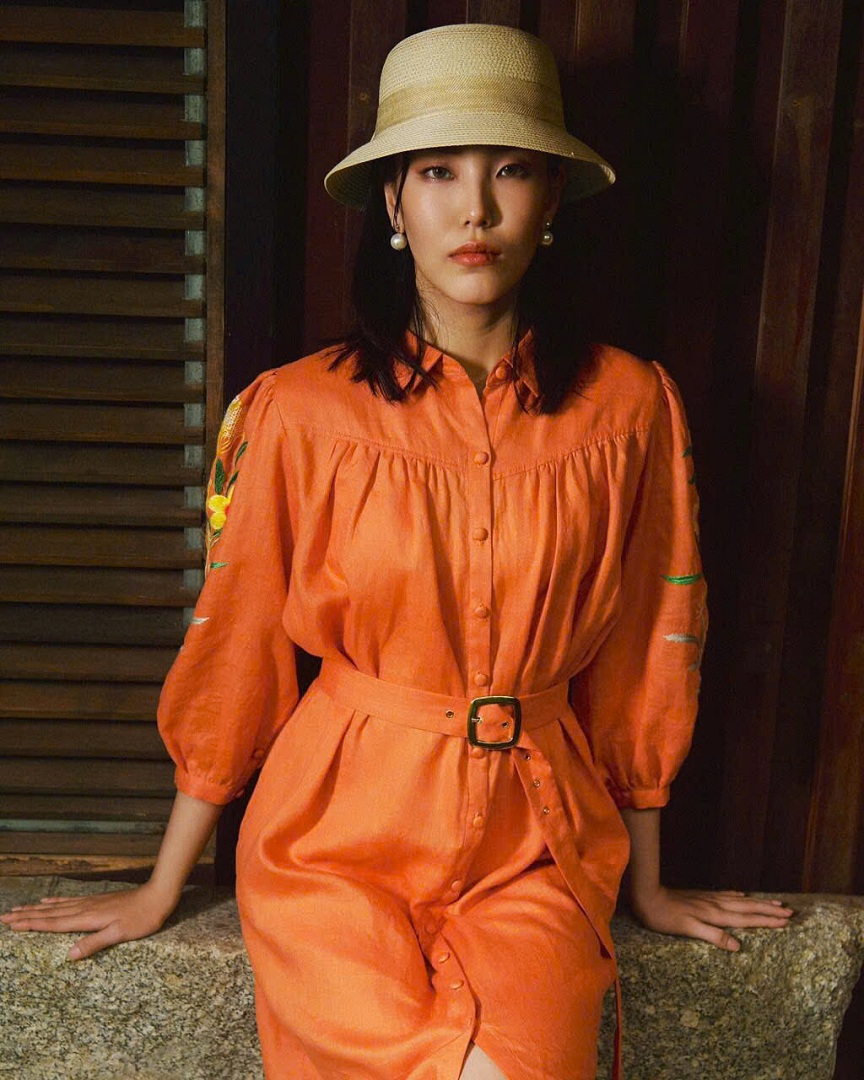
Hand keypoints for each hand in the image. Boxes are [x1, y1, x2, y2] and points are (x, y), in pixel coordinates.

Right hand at [0, 881, 178, 960]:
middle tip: (5, 917)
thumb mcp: (120, 934)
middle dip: (26, 916)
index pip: (53, 923)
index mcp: (87, 919)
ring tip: (19, 909)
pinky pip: (69, 901)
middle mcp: (84, 909)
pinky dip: (55, 901)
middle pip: (49, 913)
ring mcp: (90, 903)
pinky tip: (48, 900)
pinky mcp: (96, 901)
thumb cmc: (141, 918)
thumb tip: (70, 955)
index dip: (31, 924)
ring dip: (36, 909)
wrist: (157, 896)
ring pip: (57, 906)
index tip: (11, 924)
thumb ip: (94, 943)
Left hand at [629, 885, 793, 950]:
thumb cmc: (666, 918)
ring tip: (775, 902)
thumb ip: (713, 936)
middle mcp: (716, 905)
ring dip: (758, 902)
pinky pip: (726, 895)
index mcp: (716, 915)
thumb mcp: (689, 929)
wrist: (648, 896)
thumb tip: (738, 946)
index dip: (767, 920)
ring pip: (740, 901)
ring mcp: (709, 899)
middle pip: (749, 907)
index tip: (786, 921)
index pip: (747, 919)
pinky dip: (739, 896)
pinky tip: (743, 894)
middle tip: (790, 911)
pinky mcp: (701, 897)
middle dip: (769, 910)